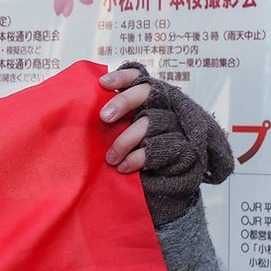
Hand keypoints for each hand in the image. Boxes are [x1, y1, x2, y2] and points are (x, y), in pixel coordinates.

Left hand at [98, 62, 234, 225]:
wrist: (162, 193)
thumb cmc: (134, 159)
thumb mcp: (122, 136)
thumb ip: (114, 119)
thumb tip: (84, 105)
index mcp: (151, 100)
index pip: (140, 78)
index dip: (124, 77)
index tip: (103, 83)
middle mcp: (167, 108)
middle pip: (147, 93)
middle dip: (123, 102)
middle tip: (104, 117)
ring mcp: (178, 128)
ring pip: (150, 122)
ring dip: (125, 141)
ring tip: (110, 158)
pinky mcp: (185, 150)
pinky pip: (158, 149)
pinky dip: (137, 158)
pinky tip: (123, 167)